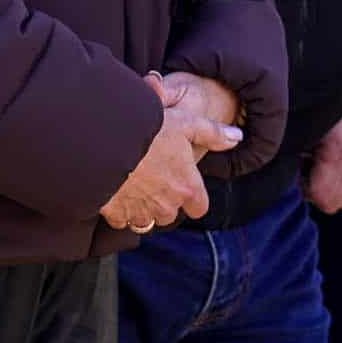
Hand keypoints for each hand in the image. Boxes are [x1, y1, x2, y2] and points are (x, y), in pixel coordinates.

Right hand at [101, 80, 240, 232]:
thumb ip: (212, 133)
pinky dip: (119, 209)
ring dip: (142, 207)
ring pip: (146, 219)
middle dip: (164, 201)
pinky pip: (121, 219)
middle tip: (153, 177)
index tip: (182, 185)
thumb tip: (236, 136)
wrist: (105, 139)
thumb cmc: (148, 129)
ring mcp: (141, 212)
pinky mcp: (116, 215)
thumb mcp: (186, 122)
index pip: (199, 207)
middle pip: (171, 214)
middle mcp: (167, 205)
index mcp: (187, 186)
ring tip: (134, 182)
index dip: (193, 198)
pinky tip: (115, 189)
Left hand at [305, 90, 341, 214]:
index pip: (325, 199)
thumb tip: (289, 182)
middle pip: (337, 201)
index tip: (298, 171)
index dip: (306, 190)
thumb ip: (293, 157)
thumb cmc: (315, 101)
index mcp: (341, 148)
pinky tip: (335, 154)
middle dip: (318, 189)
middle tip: (307, 166)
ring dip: (332, 183)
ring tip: (322, 159)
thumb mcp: (299, 126)